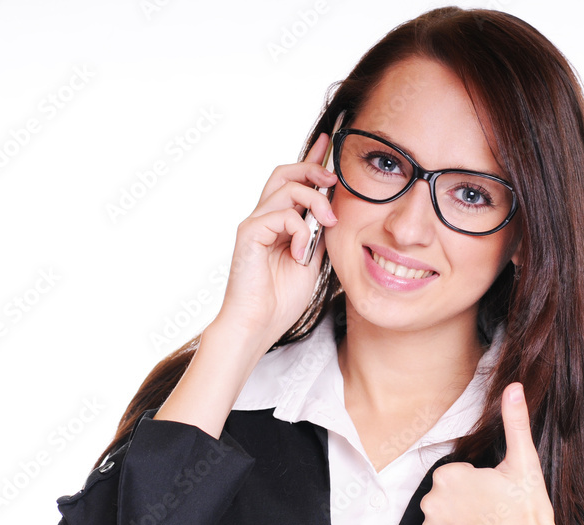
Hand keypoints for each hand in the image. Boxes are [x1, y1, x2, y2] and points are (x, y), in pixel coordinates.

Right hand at [211, 133, 338, 348]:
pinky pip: (280, 216)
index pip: (295, 181)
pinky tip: (301, 254)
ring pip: (285, 188)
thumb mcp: (312, 260)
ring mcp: (254, 224)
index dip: (311, 159)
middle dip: (313, 168)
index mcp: (280, 222)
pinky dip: (298, 231)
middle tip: (335, 179)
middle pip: (285, 172)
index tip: (329, 141)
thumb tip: (334, 212)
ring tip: (329, 222)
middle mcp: (264, 217)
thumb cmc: (281, 299)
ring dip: (314, 200)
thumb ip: (318, 234)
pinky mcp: (248, 235)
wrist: (258, 325)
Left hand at [420, 383, 559, 524]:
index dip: (478, 485)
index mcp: (447, 476)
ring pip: (440, 523)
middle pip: (445, 498)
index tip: (496, 496)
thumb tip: (514, 386)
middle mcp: (430, 503)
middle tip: (493, 515)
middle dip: (464, 504)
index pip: (456, 476)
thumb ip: (515, 421)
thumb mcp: (524, 462)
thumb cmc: (528, 510)